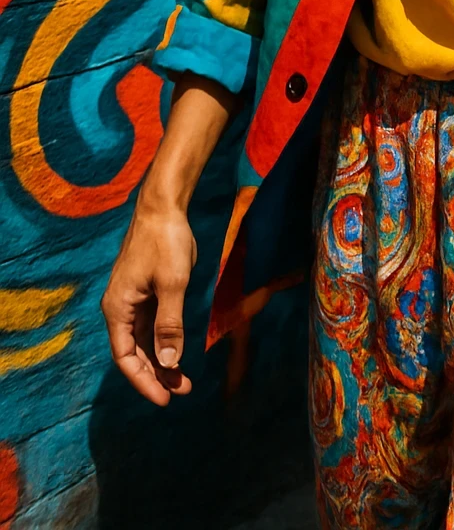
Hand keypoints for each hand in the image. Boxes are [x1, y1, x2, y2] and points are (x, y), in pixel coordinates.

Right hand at [101, 204, 196, 405]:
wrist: (163, 206)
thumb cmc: (165, 242)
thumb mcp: (172, 283)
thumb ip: (170, 323)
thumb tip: (169, 361)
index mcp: (118, 308)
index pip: (125, 357)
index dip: (143, 381)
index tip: (164, 399)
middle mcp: (120, 308)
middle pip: (134, 352)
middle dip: (156, 374)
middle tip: (183, 391)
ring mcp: (132, 300)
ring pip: (144, 340)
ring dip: (162, 359)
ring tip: (184, 379)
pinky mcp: (145, 291)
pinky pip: (150, 325)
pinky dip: (163, 340)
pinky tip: (177, 350)